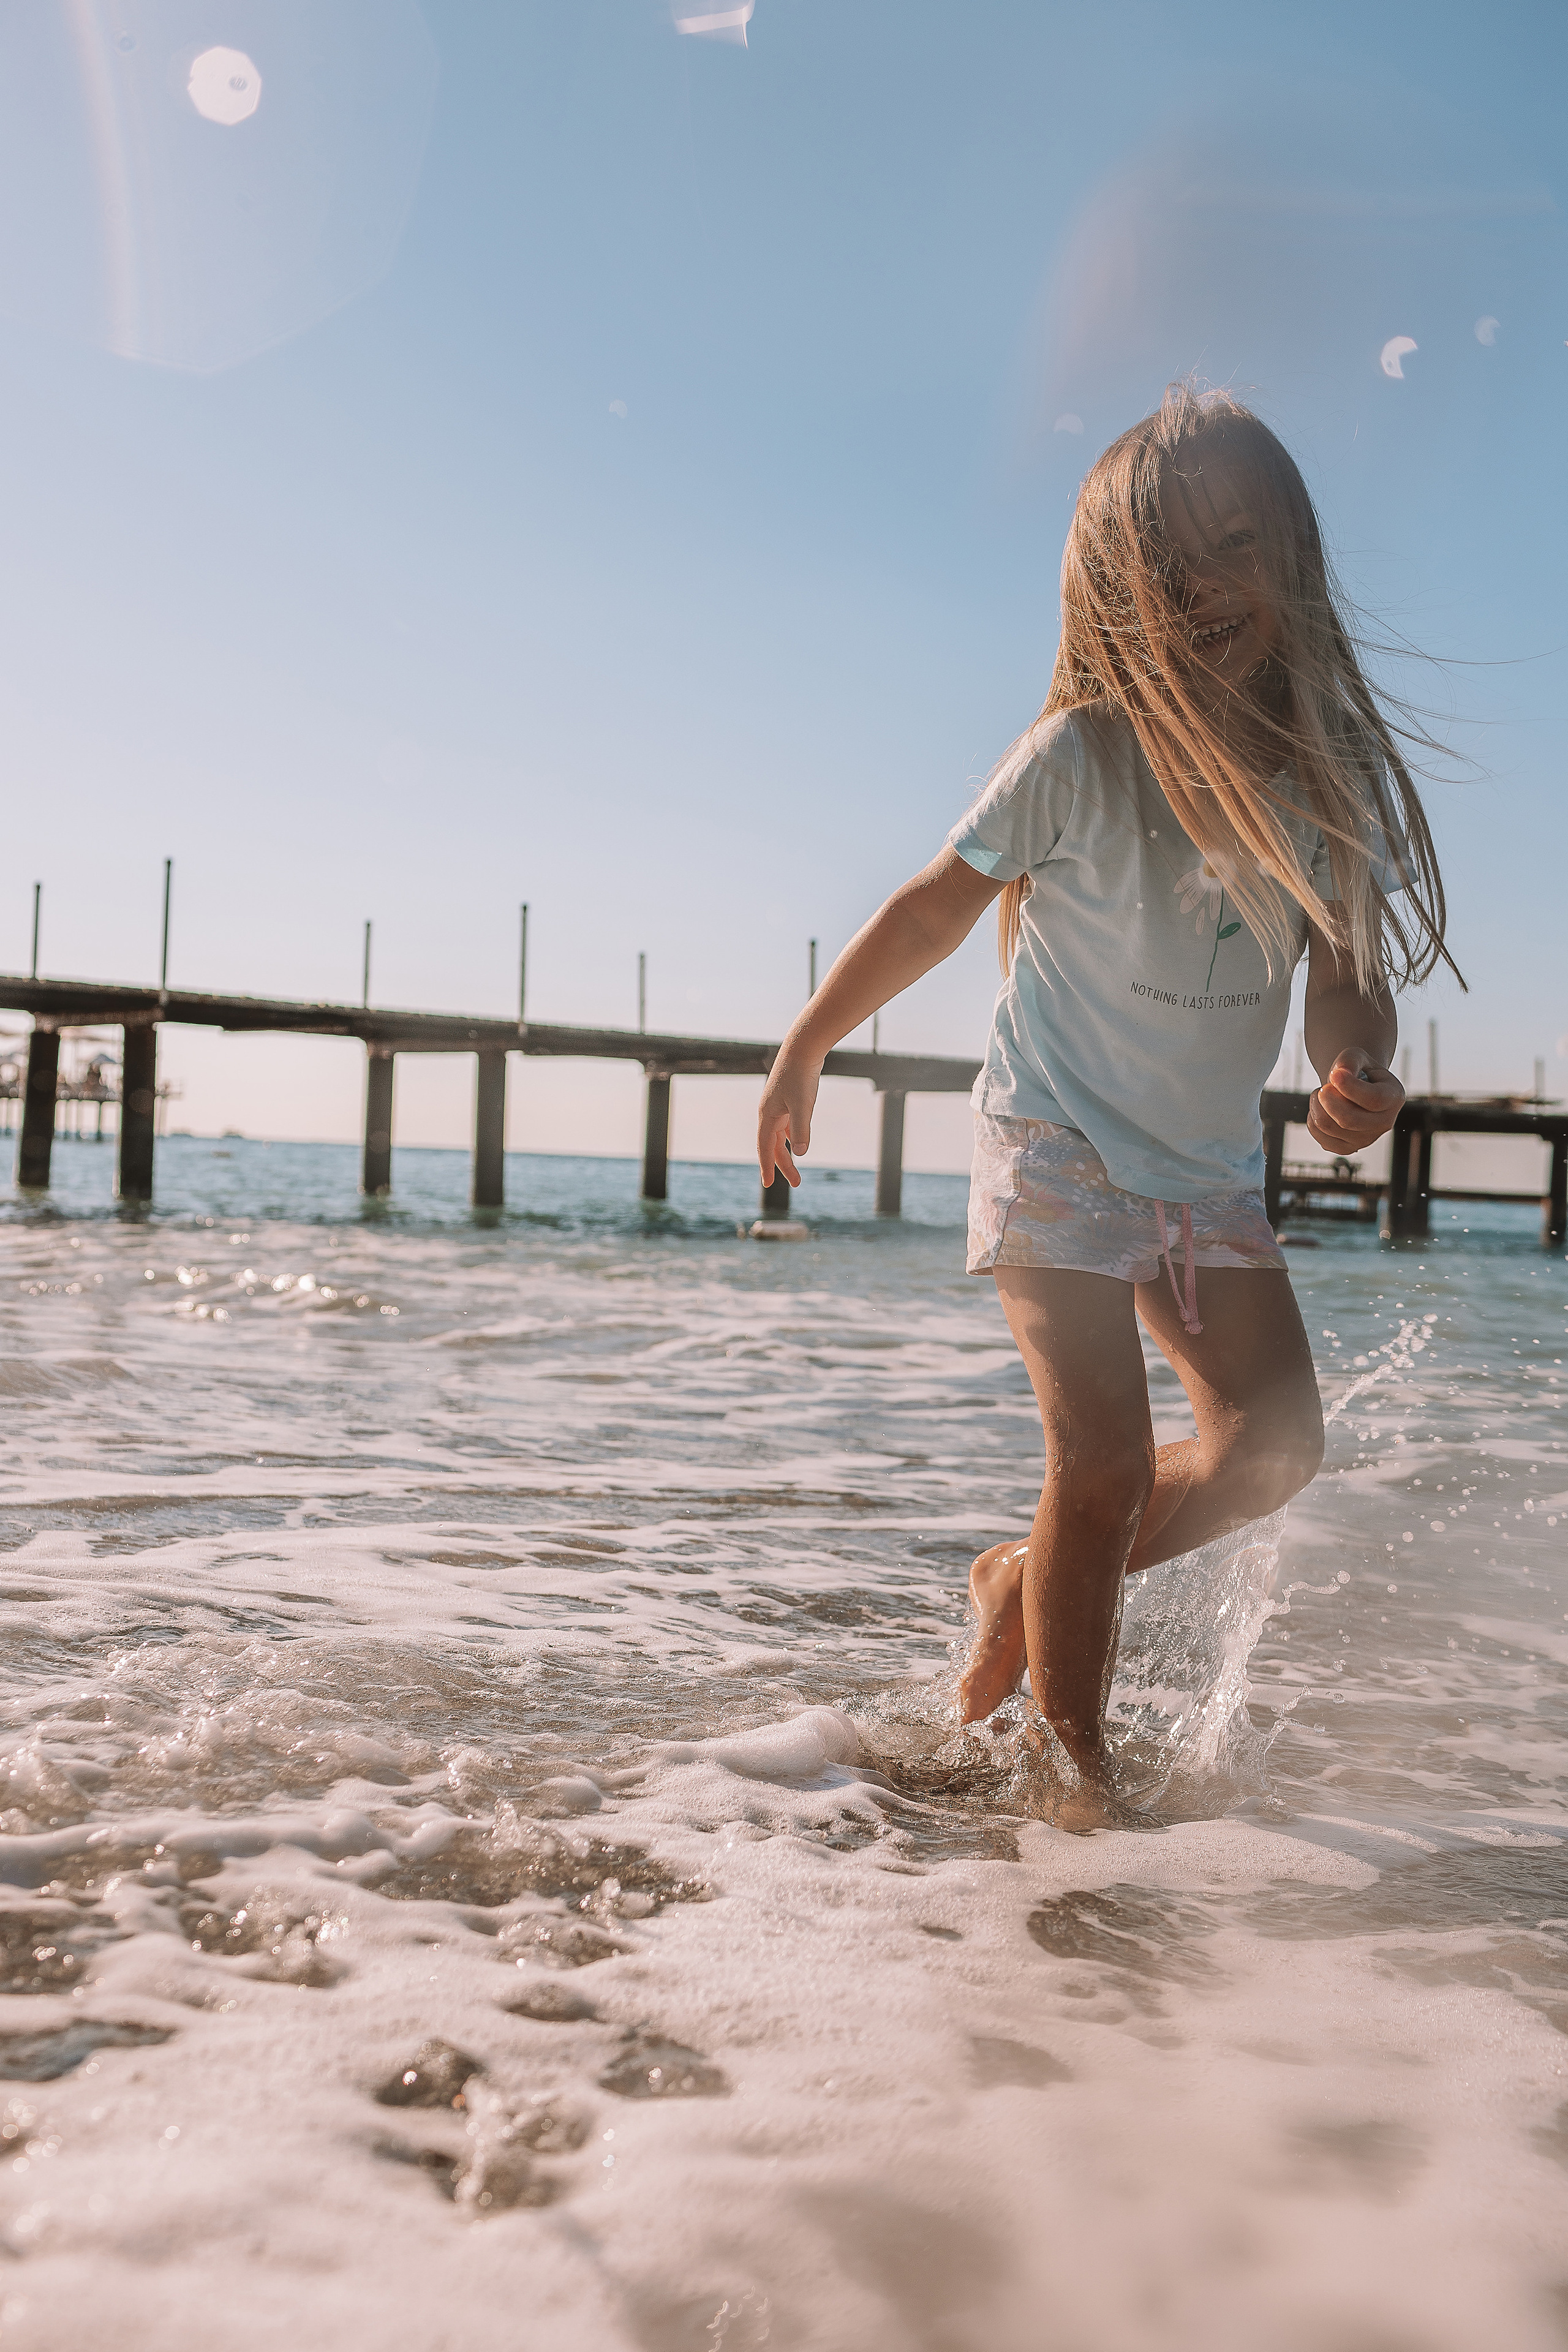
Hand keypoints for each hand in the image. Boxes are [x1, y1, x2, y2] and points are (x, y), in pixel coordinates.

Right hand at [758, 1055, 819, 1187]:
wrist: (802, 1048)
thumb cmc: (801, 1075)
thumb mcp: (804, 1105)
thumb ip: (802, 1130)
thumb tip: (800, 1154)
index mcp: (768, 1115)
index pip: (765, 1147)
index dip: (767, 1166)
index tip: (768, 1184)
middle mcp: (770, 1112)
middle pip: (774, 1145)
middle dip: (784, 1165)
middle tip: (797, 1183)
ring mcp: (778, 1106)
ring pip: (780, 1136)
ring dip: (787, 1154)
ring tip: (796, 1171)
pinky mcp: (788, 1099)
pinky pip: (787, 1125)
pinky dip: (792, 1138)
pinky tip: (798, 1144)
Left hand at [1307, 1048, 1403, 1153]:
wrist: (1354, 1087)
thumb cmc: (1357, 1071)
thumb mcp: (1357, 1057)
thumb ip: (1349, 1061)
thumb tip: (1340, 1073)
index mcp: (1394, 1098)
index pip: (1374, 1099)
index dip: (1350, 1087)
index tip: (1334, 1074)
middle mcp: (1384, 1123)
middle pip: (1349, 1119)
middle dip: (1328, 1098)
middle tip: (1323, 1086)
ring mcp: (1366, 1139)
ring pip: (1329, 1127)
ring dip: (1317, 1105)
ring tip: (1322, 1093)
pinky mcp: (1347, 1148)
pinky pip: (1320, 1136)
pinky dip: (1313, 1118)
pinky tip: (1321, 1108)